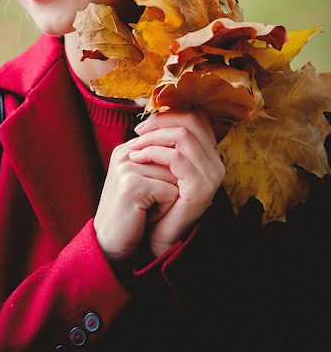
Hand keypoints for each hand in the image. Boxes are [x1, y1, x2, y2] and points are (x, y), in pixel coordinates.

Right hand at [94, 140, 178, 261]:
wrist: (109, 245)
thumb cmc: (132, 215)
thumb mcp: (146, 182)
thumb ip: (161, 162)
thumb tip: (192, 152)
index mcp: (128, 148)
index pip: (169, 149)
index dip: (170, 175)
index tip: (151, 193)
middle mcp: (126, 153)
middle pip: (174, 163)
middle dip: (170, 188)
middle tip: (147, 204)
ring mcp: (127, 167)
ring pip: (175, 177)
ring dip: (168, 199)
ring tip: (145, 209)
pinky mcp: (132, 184)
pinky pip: (170, 193)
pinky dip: (164, 210)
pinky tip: (145, 216)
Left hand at [129, 111, 224, 255]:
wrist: (157, 237)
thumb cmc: (157, 198)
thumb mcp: (163, 165)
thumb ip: (165, 143)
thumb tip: (149, 116)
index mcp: (209, 154)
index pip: (196, 118)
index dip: (169, 115)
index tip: (144, 126)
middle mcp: (216, 163)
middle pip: (192, 121)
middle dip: (161, 122)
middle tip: (138, 131)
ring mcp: (212, 176)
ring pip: (184, 136)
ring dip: (154, 137)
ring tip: (135, 147)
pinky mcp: (201, 188)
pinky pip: (177, 158)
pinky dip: (154, 152)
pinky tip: (138, 158)